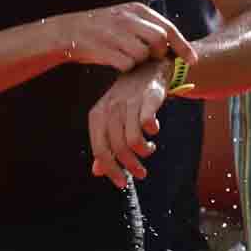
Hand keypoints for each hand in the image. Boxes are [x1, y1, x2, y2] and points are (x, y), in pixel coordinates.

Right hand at [57, 2, 190, 72]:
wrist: (67, 32)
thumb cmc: (102, 29)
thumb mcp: (124, 17)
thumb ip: (147, 26)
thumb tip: (174, 43)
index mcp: (136, 9)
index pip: (168, 27)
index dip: (183, 45)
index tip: (192, 60)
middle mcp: (127, 18)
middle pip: (160, 40)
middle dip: (159, 54)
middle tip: (151, 59)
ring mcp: (115, 33)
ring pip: (143, 54)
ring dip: (140, 62)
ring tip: (126, 57)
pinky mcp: (105, 48)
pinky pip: (127, 64)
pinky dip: (125, 67)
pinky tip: (115, 62)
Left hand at [87, 65, 167, 184]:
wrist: (146, 68)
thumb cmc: (127, 98)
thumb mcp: (111, 119)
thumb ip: (105, 143)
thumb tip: (97, 171)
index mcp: (98, 115)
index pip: (100, 150)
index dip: (111, 170)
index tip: (122, 183)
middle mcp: (110, 108)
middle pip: (119, 148)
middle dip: (131, 166)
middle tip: (141, 173)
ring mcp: (129, 102)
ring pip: (133, 139)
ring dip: (144, 151)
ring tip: (148, 150)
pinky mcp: (148, 97)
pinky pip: (147, 122)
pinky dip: (152, 131)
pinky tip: (153, 131)